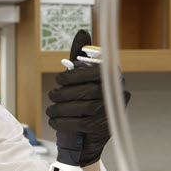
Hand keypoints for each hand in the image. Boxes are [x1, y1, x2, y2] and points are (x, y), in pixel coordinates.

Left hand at [46, 30, 130, 165]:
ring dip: (62, 108)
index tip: (59, 80)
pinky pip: (81, 123)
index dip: (75, 76)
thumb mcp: (82, 78)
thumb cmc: (83, 102)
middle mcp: (120, 94)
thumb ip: (81, 58)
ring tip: (50, 110)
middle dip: (65, 93)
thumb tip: (83, 31)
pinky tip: (54, 121)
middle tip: (52, 96)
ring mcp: (113, 113)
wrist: (86, 139)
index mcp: (114, 78)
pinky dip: (63, 122)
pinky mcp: (105, 129)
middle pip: (89, 92)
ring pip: (85, 108)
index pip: (96, 73)